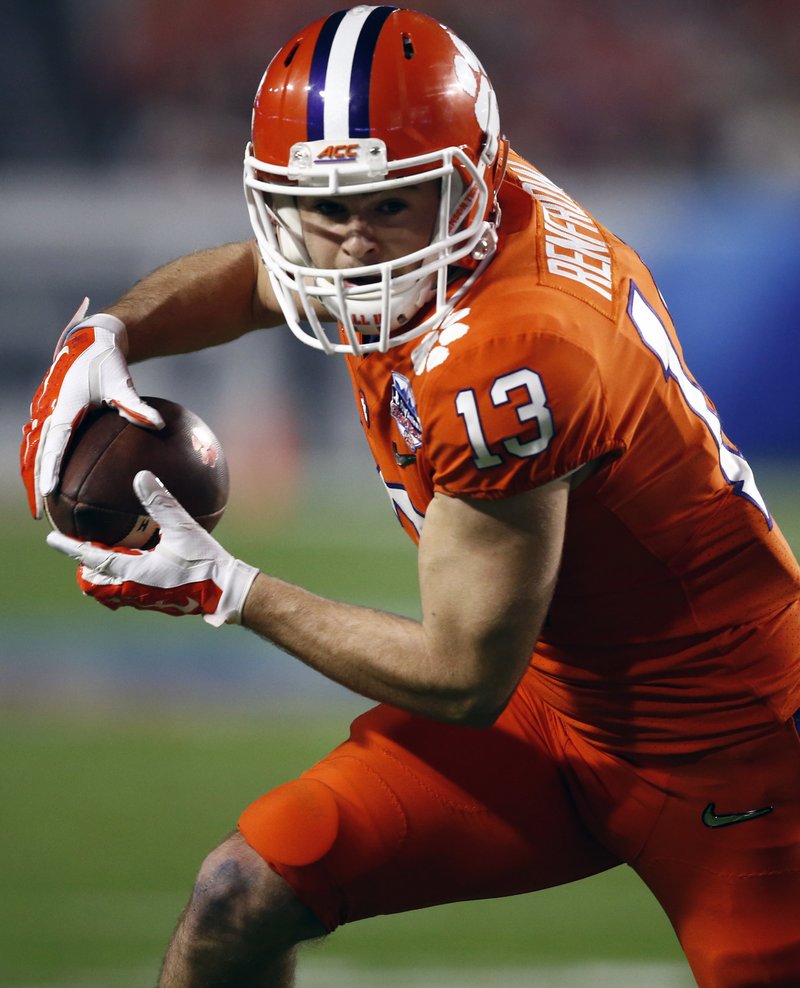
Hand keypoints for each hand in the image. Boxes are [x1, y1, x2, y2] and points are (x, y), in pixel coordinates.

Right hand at [20, 301, 164, 518]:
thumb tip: (159, 425)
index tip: (49, 492)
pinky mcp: (48, 415)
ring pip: (33, 453)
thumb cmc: (106, 362)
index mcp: (62, 407)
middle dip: (36, 485)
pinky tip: (52, 484)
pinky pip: (41, 445)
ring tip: (41, 506)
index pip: (53, 444)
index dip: (49, 469)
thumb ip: (137, 406)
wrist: (90, 341)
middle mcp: (48, 412)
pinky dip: (42, 465)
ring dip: (35, 478)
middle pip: (35, 456)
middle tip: (41, 513)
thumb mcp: (121, 382)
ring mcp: (44, 414)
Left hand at [46, 471, 258, 626]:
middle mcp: (134, 590)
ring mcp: (147, 599)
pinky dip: (124, 578)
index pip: (91, 559)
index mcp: (133, 574)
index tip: (52, 539)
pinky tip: (140, 565)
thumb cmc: (204, 563)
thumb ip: (160, 503)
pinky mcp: (160, 602)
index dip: (70, 548)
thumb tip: (140, 476)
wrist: (227, 593)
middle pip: (96, 582)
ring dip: (104, 575)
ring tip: (106, 558)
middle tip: (80, 551)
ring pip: (112, 591)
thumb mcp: (183, 528)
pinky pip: (131, 592)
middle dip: (85, 568)